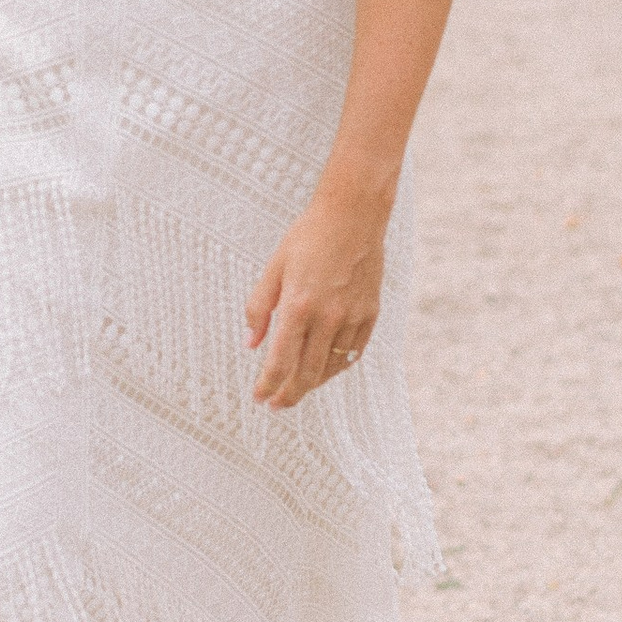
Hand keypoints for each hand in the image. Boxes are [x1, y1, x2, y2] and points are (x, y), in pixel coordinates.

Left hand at [245, 182, 388, 409]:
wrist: (353, 215)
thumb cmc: (308, 237)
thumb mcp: (273, 268)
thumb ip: (259, 308)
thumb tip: (251, 344)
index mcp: (298, 306)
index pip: (280, 362)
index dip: (268, 386)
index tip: (259, 398)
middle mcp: (327, 317)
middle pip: (307, 373)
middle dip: (289, 395)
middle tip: (277, 405)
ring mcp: (352, 317)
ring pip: (332, 368)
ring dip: (313, 384)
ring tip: (298, 390)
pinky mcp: (370, 314)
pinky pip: (353, 353)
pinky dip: (338, 367)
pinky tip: (326, 371)